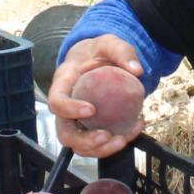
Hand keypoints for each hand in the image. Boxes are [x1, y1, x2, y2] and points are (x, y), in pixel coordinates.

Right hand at [47, 35, 146, 159]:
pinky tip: (133, 131)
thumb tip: (136, 70)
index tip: (92, 110)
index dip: (69, 109)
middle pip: (64, 132)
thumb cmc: (100, 52)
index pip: (56, 101)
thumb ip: (122, 52)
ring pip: (79, 145)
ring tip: (122, 140)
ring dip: (99, 149)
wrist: (98, 60)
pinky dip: (113, 144)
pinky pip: (96, 144)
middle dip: (84, 141)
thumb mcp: (110, 43)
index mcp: (63, 82)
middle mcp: (65, 106)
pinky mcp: (89, 128)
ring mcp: (76, 120)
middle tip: (107, 136)